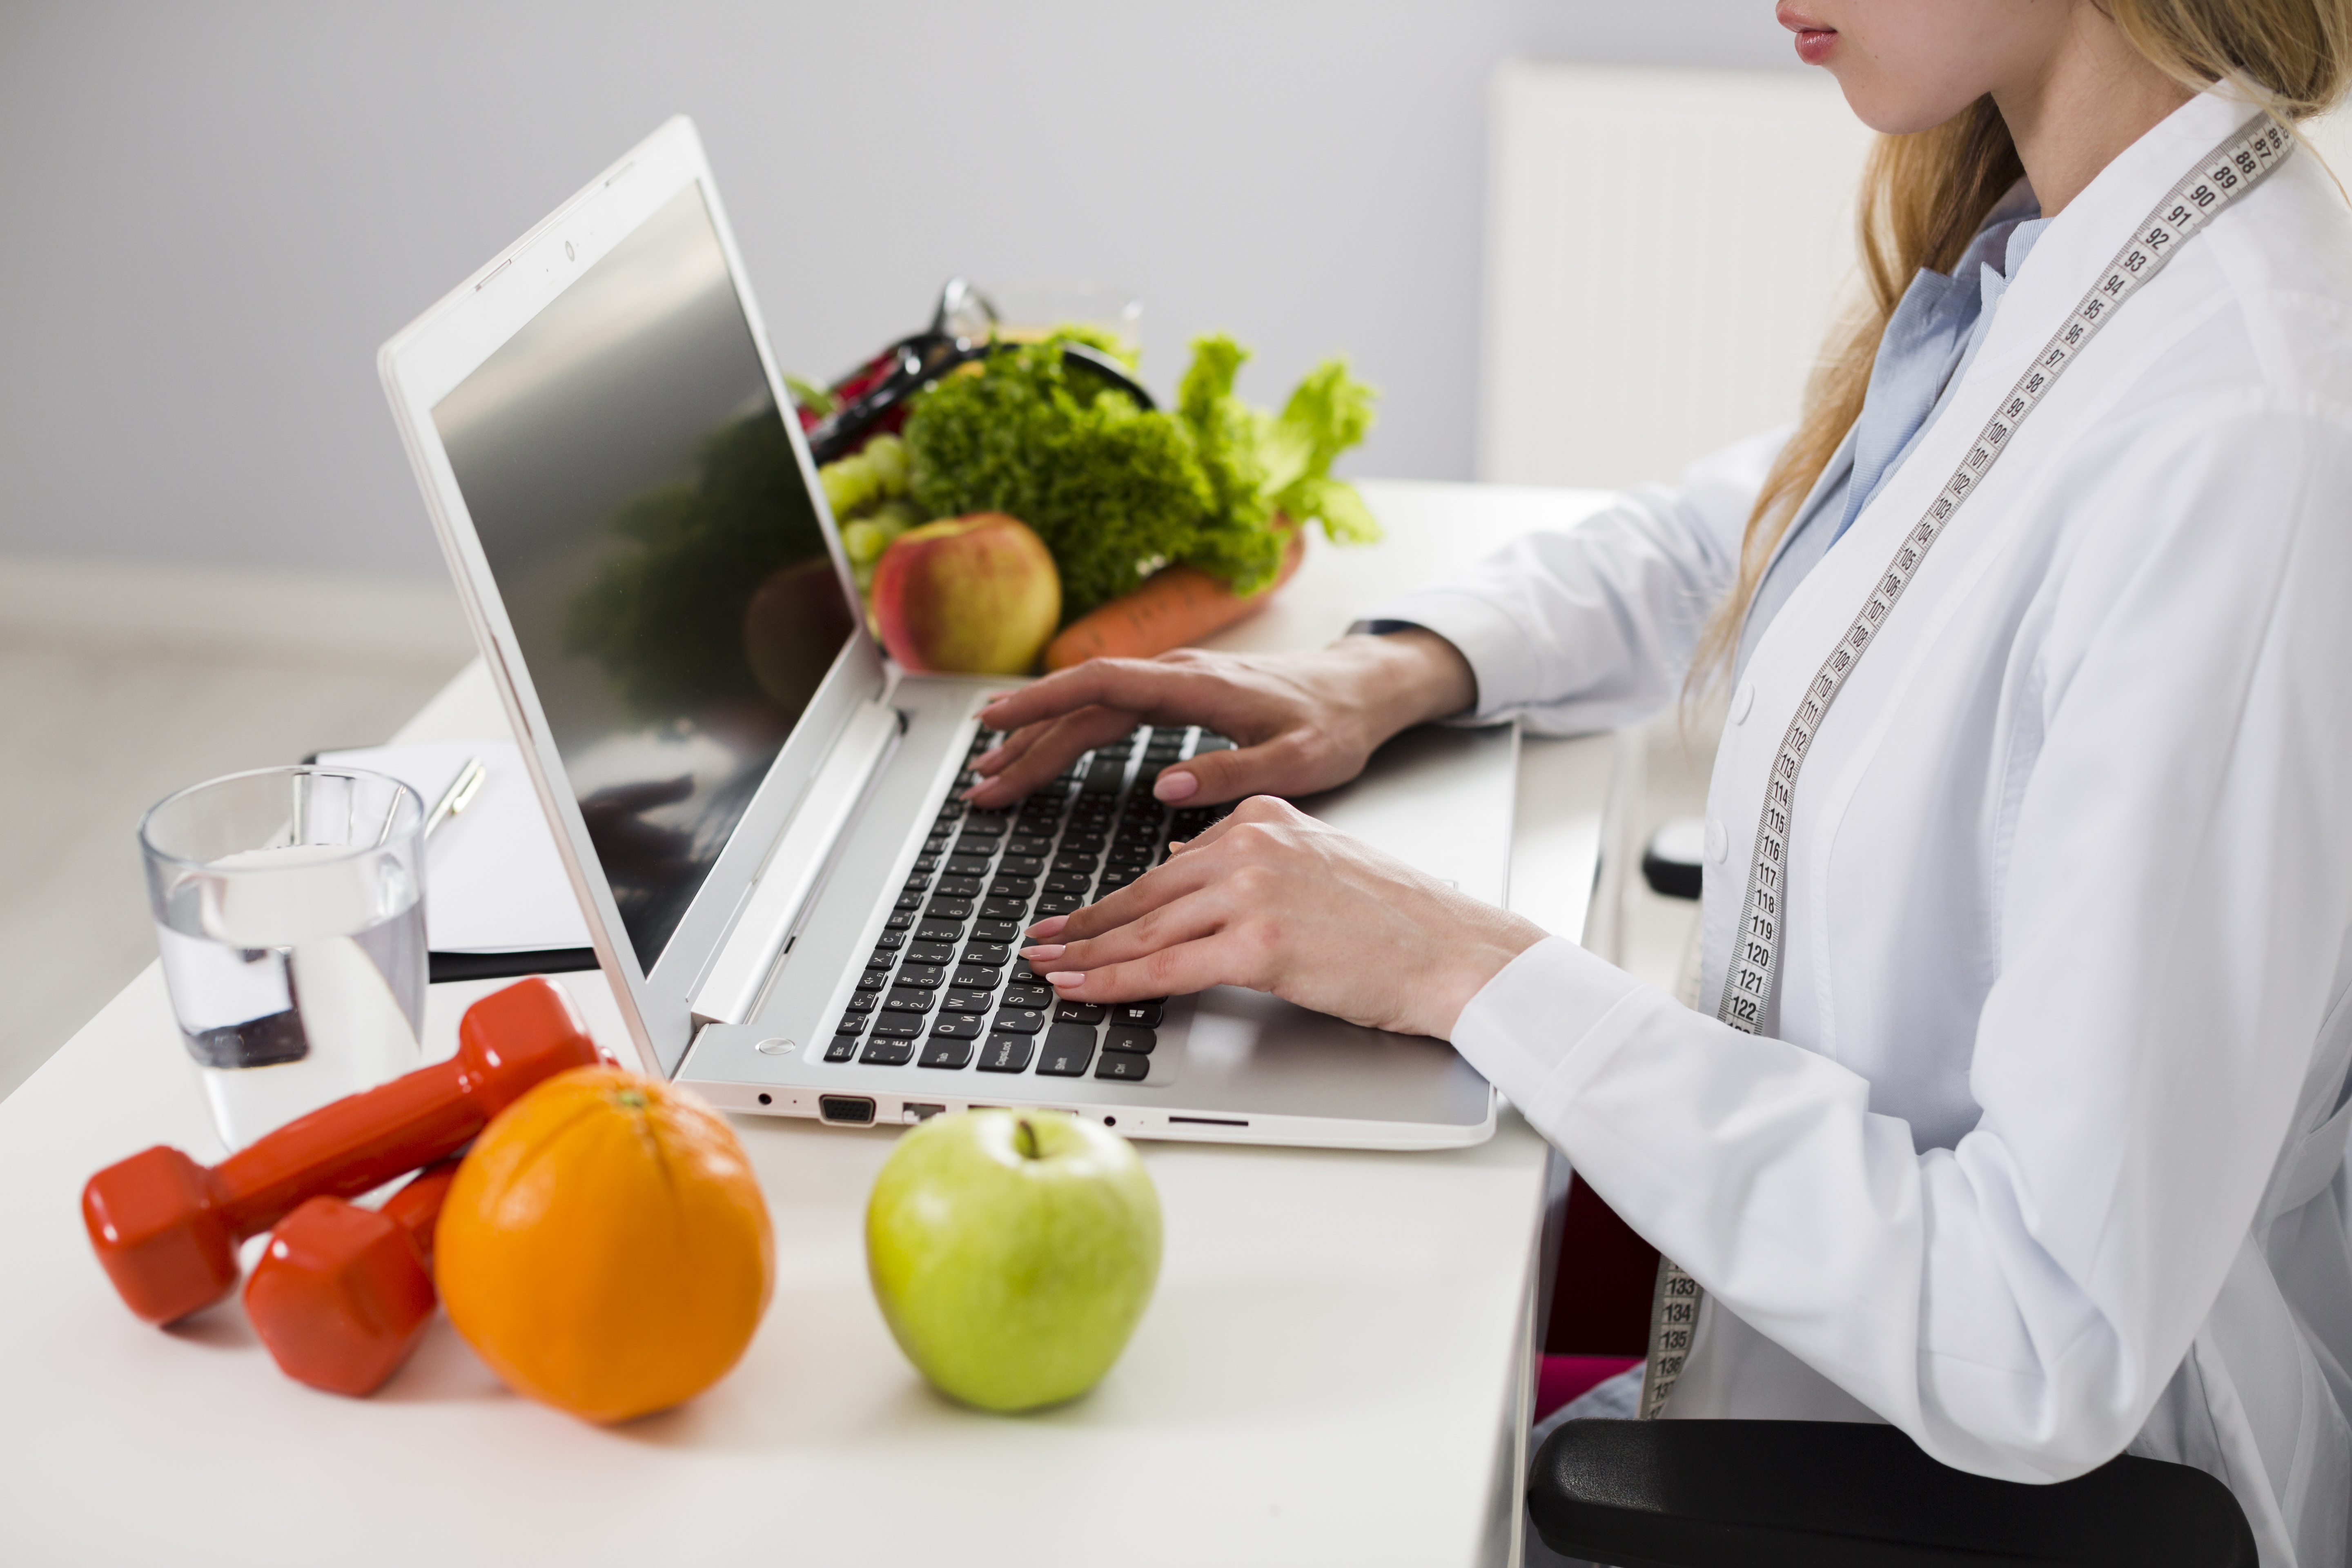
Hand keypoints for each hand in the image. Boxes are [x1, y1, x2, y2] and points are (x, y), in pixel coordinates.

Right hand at [964, 629, 1476, 809]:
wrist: (1362, 690)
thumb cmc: (1335, 725)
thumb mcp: (1299, 761)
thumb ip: (1234, 774)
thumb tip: (1165, 789)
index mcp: (1197, 686)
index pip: (1100, 683)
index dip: (1042, 702)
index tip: (993, 723)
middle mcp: (1176, 676)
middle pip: (1081, 703)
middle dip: (1024, 741)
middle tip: (980, 786)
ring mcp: (1173, 682)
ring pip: (1089, 707)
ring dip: (1038, 739)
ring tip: (991, 775)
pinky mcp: (1176, 694)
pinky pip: (1107, 709)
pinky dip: (1067, 732)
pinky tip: (1041, 752)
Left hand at [1019, 796, 1545, 1039]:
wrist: (1455, 950)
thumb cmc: (1400, 922)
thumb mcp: (1319, 862)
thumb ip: (1255, 864)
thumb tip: (1189, 878)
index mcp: (1263, 816)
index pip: (1170, 865)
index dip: (1116, 899)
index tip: (1077, 917)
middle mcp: (1250, 843)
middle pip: (1144, 894)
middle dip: (1083, 924)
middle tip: (1039, 942)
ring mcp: (1252, 892)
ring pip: (1144, 930)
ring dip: (1085, 955)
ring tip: (1045, 970)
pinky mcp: (1257, 944)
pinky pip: (1165, 969)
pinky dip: (1113, 983)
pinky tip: (1082, 990)